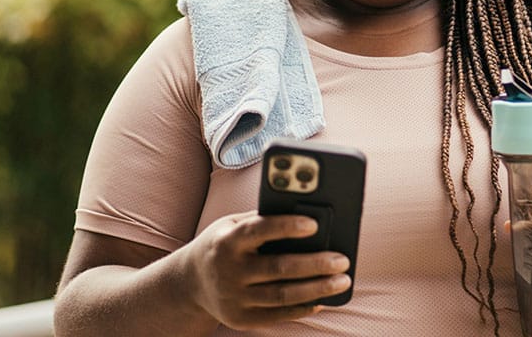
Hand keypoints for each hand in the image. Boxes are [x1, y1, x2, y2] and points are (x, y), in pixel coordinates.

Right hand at [180, 212, 350, 329]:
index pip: (259, 230)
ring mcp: (234, 298)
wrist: (188, 283)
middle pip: (278, 268)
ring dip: (317, 289)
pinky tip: (323, 299)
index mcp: (227, 241)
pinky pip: (278, 315)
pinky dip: (303, 307)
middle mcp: (228, 271)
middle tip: (342, 260)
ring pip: (282, 295)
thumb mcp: (232, 225)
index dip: (286, 227)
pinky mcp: (240, 319)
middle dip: (315, 264)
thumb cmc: (222, 245)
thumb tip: (305, 212)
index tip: (314, 224)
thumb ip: (262, 219)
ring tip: (342, 280)